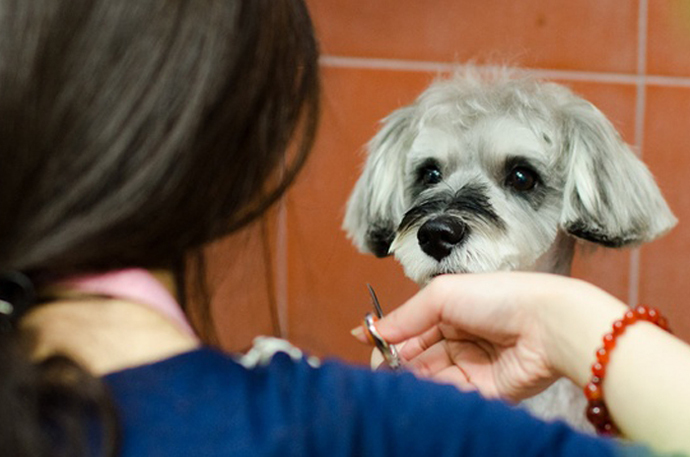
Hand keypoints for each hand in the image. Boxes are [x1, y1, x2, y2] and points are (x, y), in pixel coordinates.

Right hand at [356, 273, 585, 401]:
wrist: (548, 324)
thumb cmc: (500, 298)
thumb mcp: (441, 295)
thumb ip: (404, 316)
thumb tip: (366, 332)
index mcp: (451, 311)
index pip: (412, 329)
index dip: (391, 339)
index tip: (371, 348)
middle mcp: (461, 338)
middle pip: (419, 356)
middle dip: (399, 362)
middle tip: (382, 368)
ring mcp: (474, 365)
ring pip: (432, 377)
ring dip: (414, 378)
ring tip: (400, 376)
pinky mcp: (487, 390)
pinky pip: (454, 394)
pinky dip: (436, 391)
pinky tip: (424, 386)